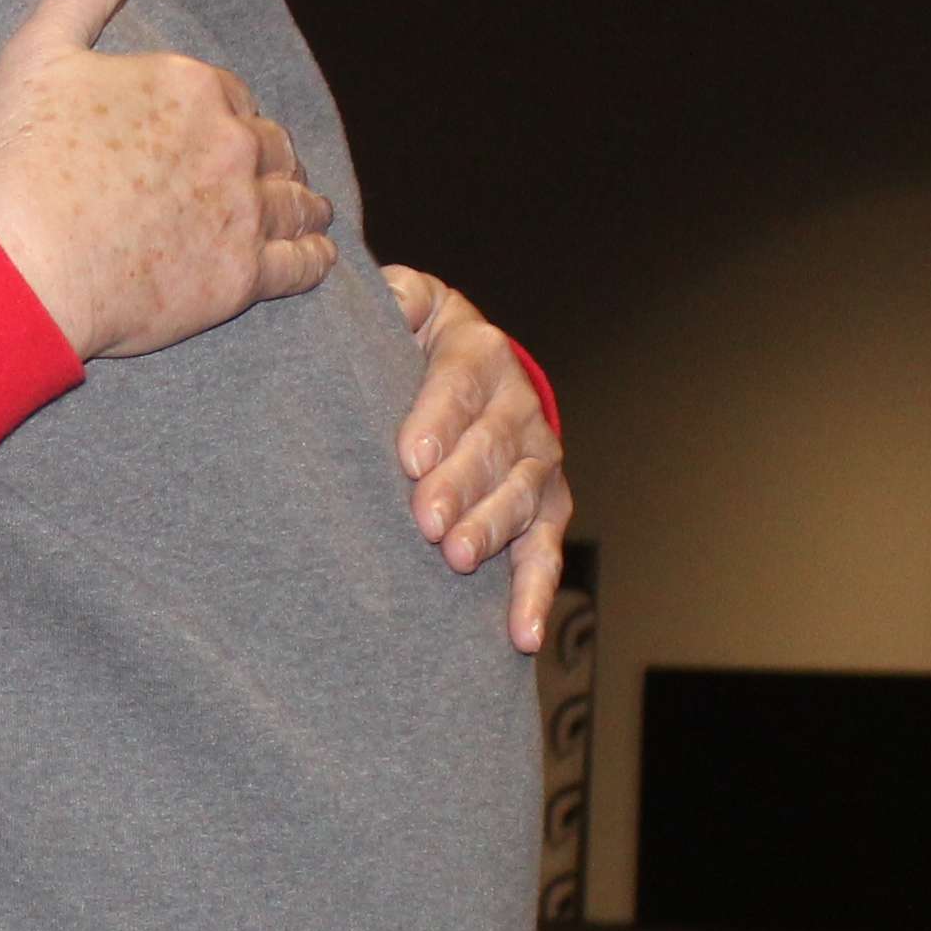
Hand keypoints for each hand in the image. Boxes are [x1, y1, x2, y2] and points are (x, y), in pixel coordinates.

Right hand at [0, 0, 334, 361]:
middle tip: (257, 173)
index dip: (222, 110)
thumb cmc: (22, 162)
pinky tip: (314, 256)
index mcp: (189, 83)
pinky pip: (303, 264)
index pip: (230, 92)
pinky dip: (313, 257)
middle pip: (269, 144)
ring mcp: (243, 211)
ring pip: (295, 201)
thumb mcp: (40, 51)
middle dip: (265, 155)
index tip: (210, 128)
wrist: (23, 267)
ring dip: (301, 202)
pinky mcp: (244, 277)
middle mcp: (230, 141)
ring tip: (304, 211)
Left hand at [377, 268, 575, 653]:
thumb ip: (396, 296)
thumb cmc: (414, 339)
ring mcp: (537, 462)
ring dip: (493, 531)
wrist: (462, 366)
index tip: (410, 457)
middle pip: (494, 449)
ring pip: (522, 499)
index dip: (439, 421)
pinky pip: (544, 554)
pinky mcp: (544, 511)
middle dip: (462, 486)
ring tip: (459, 558)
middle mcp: (518, 407)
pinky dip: (535, 594)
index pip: (461, 385)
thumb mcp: (406, 303)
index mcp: (478, 352)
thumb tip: (386, 298)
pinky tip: (521, 634)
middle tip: (427, 520)